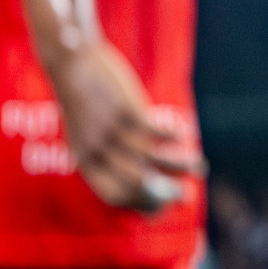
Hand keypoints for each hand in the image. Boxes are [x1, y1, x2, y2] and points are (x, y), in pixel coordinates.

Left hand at [49, 37, 202, 211]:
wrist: (70, 63)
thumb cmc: (82, 100)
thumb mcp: (86, 132)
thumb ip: (104, 153)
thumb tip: (134, 171)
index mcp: (84, 160)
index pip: (114, 195)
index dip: (141, 204)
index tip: (162, 206)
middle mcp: (97, 149)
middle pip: (138, 182)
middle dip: (166, 193)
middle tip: (185, 194)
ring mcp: (112, 129)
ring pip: (153, 157)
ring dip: (180, 164)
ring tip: (198, 165)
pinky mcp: (126, 108)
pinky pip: (156, 130)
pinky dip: (174, 134)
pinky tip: (184, 132)